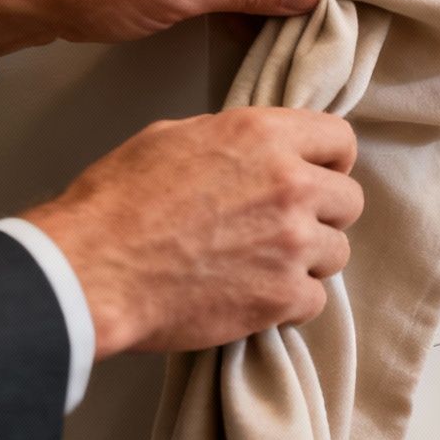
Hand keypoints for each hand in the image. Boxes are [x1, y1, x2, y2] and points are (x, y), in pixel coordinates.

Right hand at [23, 108, 363, 358]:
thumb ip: (231, 141)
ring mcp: (293, 242)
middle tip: (284, 228)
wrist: (90, 269)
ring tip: (262, 265)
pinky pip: (316, 300)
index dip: (330, 161)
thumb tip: (255, 151)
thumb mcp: (171, 138)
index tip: (318, 176)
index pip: (339, 140)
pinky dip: (290, 304)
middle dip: (322, 214)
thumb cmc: (116, 203)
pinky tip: (256, 297)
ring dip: (307, 261)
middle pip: (349, 201)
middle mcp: (290, 184)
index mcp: (263, 136)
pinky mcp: (283, 295)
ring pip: (337, 253)